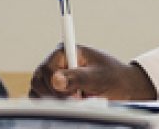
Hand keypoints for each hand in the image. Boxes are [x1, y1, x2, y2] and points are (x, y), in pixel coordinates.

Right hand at [27, 43, 158, 100]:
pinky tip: (67, 106)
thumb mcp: (98, 77)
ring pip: (37, 90)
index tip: (73, 96)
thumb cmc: (112, 77)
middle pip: (38, 80)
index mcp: (65, 51)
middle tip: (76, 101)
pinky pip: (40, 99)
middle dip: (54, 95)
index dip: (55, 84)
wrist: (121, 88)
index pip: (47, 68)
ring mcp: (52, 76)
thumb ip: (78, 77)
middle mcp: (56, 62)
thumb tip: (56, 80)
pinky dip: (50, 105)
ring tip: (76, 102)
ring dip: (53, 100)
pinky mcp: (52, 90)